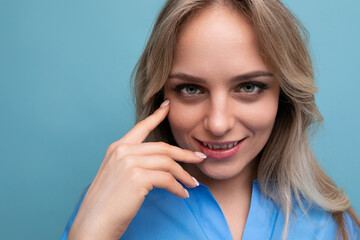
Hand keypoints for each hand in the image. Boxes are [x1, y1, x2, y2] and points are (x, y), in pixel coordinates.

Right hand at [68, 100, 205, 239]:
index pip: (141, 127)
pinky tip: (182, 194)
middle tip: (199, 158)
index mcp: (117, 148)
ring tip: (193, 184)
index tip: (167, 107)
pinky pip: (167, 180)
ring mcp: (129, 163)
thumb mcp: (117, 175)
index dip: (156, 116)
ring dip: (184, 175)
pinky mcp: (137, 177)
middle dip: (184, 154)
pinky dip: (178, 188)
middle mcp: (123, 151)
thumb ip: (133, 163)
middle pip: (162, 148)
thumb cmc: (106, 203)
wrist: (93, 222)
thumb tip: (158, 165)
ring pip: (168, 163)